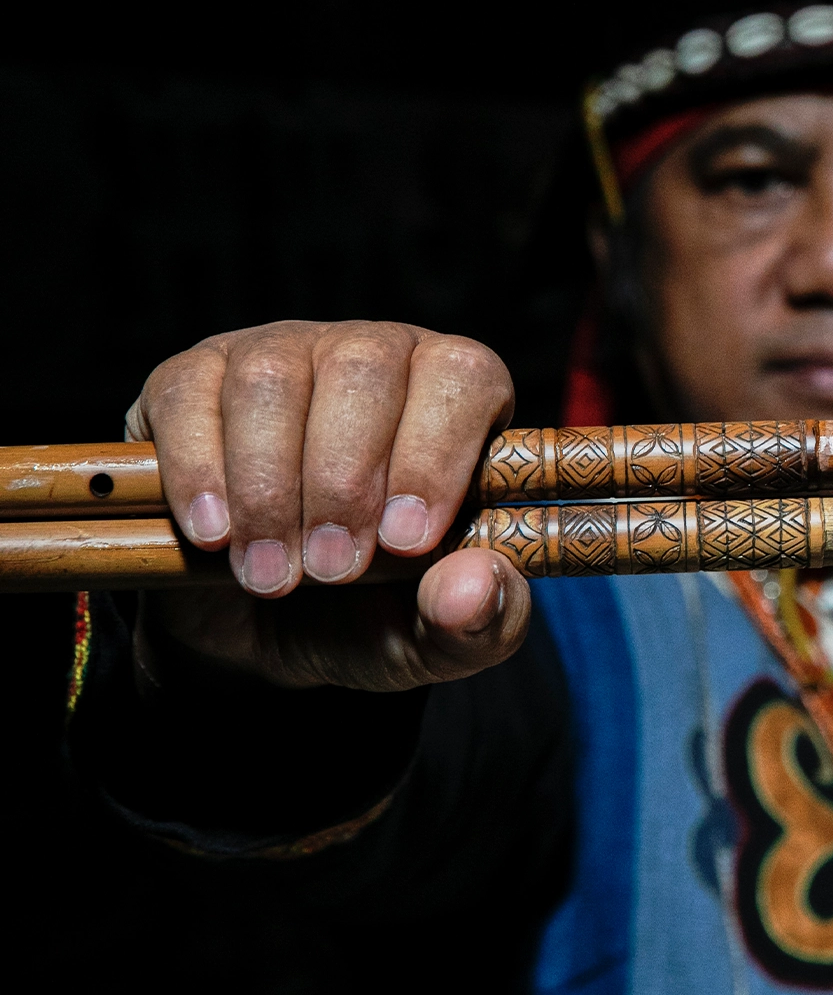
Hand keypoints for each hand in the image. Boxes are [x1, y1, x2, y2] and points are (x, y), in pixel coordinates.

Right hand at [127, 321, 528, 690]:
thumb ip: (481, 621)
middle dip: (344, 480)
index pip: (462, 376)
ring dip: (268, 487)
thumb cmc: (370, 612)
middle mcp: (371, 355)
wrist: (261, 631)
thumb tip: (476, 586)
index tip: (405, 542)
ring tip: (273, 575)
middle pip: (362, 367)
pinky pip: (188, 394)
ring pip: (271, 379)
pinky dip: (198, 471)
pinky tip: (214, 535)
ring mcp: (278, 355)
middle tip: (332, 570)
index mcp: (456, 397)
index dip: (434, 454)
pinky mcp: (190, 380)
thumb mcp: (437, 639)